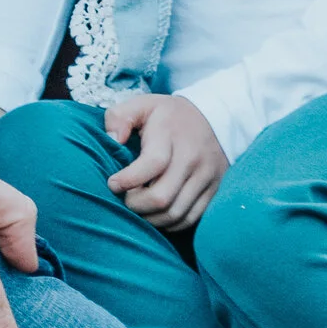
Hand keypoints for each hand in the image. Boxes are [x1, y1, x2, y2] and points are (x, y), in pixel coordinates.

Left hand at [107, 91, 227, 233]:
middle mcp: (192, 157)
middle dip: (136, 205)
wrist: (214, 117)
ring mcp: (206, 176)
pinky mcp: (214, 190)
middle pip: (162, 197)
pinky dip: (169, 223)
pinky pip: (190, 219)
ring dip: (151, 218)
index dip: (128, 180)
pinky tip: (157, 213)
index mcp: (170, 134)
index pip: (152, 164)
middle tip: (125, 199)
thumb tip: (112, 140)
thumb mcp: (142, 104)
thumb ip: (118, 116)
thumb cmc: (168, 115)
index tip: (113, 183)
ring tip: (139, 207)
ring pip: (175, 213)